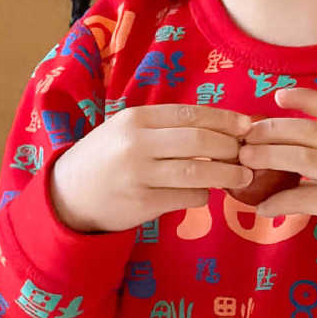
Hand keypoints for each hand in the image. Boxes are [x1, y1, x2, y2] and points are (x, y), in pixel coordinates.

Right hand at [47, 103, 255, 233]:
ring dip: (227, 174)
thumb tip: (223, 125)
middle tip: (248, 153)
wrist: (68, 194)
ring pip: (197, 172)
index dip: (225, 120)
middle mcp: (137, 144)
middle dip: (231, 147)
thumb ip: (167, 126)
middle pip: (199, 141)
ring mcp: (139, 175)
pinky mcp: (143, 203)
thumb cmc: (108, 157)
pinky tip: (206, 193)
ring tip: (243, 176)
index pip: (191, 114)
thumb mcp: (128, 130)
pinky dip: (203, 195)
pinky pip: (187, 197)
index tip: (248, 126)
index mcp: (136, 119)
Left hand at [238, 87, 316, 254]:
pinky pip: (303, 198)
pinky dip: (278, 202)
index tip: (278, 96)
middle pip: (309, 131)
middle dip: (273, 130)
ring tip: (246, 161)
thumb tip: (276, 138)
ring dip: (270, 157)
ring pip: (304, 158)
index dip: (304, 97)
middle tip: (246, 137)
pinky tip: (262, 207)